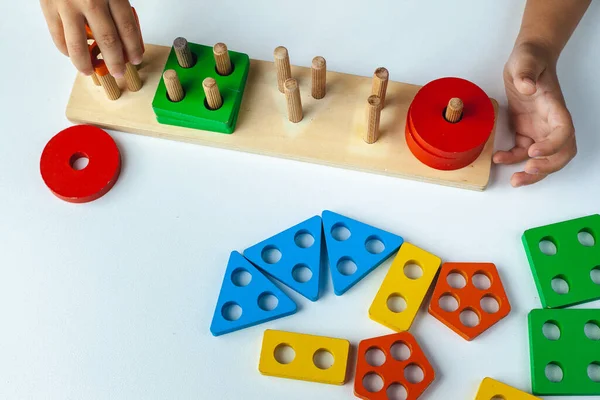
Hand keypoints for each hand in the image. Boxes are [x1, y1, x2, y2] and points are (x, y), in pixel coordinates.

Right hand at [40, 0, 142, 77]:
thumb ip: (117, 5)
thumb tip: (125, 36)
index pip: (127, 27)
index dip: (133, 47)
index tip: (135, 58)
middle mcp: (90, 0)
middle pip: (108, 39)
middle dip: (115, 61)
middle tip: (119, 71)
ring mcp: (67, 4)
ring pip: (78, 45)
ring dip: (86, 64)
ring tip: (90, 72)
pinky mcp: (48, 6)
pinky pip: (58, 36)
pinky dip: (65, 50)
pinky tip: (72, 56)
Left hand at [494, 42, 576, 186]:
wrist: (526, 59)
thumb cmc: (530, 59)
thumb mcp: (526, 61)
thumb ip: (526, 73)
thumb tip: (526, 87)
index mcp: (555, 107)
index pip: (564, 132)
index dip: (553, 146)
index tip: (533, 151)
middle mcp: (551, 122)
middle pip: (561, 153)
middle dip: (546, 168)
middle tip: (527, 172)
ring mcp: (540, 128)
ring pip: (544, 158)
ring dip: (532, 173)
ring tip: (515, 180)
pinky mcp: (526, 131)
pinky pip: (523, 152)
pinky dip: (514, 159)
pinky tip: (499, 158)